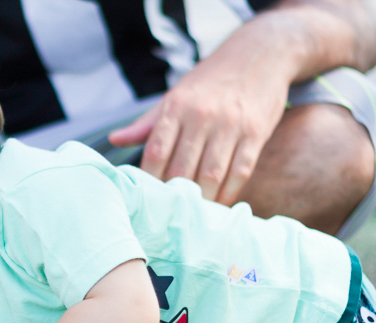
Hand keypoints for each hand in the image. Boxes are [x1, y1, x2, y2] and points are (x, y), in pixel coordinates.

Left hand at [108, 57, 288, 204]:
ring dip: (200, 200)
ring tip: (192, 215)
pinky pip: (239, 172)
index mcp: (177, 106)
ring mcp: (231, 125)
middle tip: (167, 215)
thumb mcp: (176, 95)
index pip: (156, 151)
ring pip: (210, 175)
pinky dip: (227, 193)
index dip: (149, 180)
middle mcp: (202, 115)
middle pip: (182, 169)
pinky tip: (218, 203)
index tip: (146, 198)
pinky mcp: (256, 133)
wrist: (260, 53)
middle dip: (173, 196)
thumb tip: (115, 140)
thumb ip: (147, 123)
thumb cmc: (210, 81)